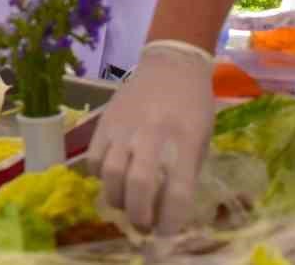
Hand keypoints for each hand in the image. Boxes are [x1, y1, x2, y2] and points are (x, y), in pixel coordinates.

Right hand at [87, 41, 213, 235]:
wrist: (172, 63)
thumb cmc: (193, 104)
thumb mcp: (201, 138)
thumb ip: (185, 171)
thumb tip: (168, 208)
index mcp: (185, 140)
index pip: (177, 192)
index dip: (171, 221)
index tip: (167, 233)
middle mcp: (153, 134)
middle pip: (138, 185)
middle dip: (139, 215)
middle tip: (143, 225)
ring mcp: (125, 126)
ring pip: (110, 174)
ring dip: (117, 199)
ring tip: (125, 205)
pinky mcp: (105, 121)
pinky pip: (93, 158)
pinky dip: (98, 176)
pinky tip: (109, 178)